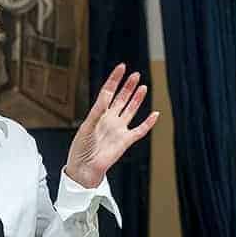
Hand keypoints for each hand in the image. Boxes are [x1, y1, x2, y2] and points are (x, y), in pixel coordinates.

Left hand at [64, 64, 159, 187]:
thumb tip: (106, 94)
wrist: (84, 169)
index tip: (121, 67)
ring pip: (131, 111)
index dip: (114, 80)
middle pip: (121, 99)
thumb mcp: (86, 127)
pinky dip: (148, 123)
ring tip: (143, 86)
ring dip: (137, 99)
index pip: (108, 93)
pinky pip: (140, 130)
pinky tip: (155, 114)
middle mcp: (109, 120)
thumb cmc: (80, 149)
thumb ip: (97, 110)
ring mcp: (118, 130)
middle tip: (135, 74)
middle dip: (128, 86)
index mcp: (98, 114)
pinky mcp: (125, 141)